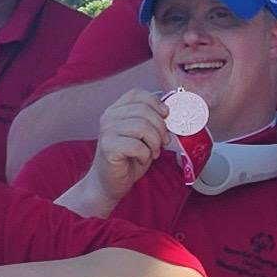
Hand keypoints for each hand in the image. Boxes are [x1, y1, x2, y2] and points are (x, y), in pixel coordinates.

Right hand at [93, 85, 171, 199]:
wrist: (110, 182)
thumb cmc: (129, 158)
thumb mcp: (143, 135)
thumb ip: (151, 121)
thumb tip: (170, 113)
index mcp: (117, 109)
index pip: (137, 94)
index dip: (156, 103)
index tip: (166, 116)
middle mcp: (109, 116)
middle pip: (144, 111)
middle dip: (160, 128)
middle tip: (163, 142)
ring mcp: (107, 131)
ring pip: (142, 127)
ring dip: (154, 143)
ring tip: (153, 152)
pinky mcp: (107, 146)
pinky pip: (136, 146)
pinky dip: (145, 154)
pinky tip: (142, 159)